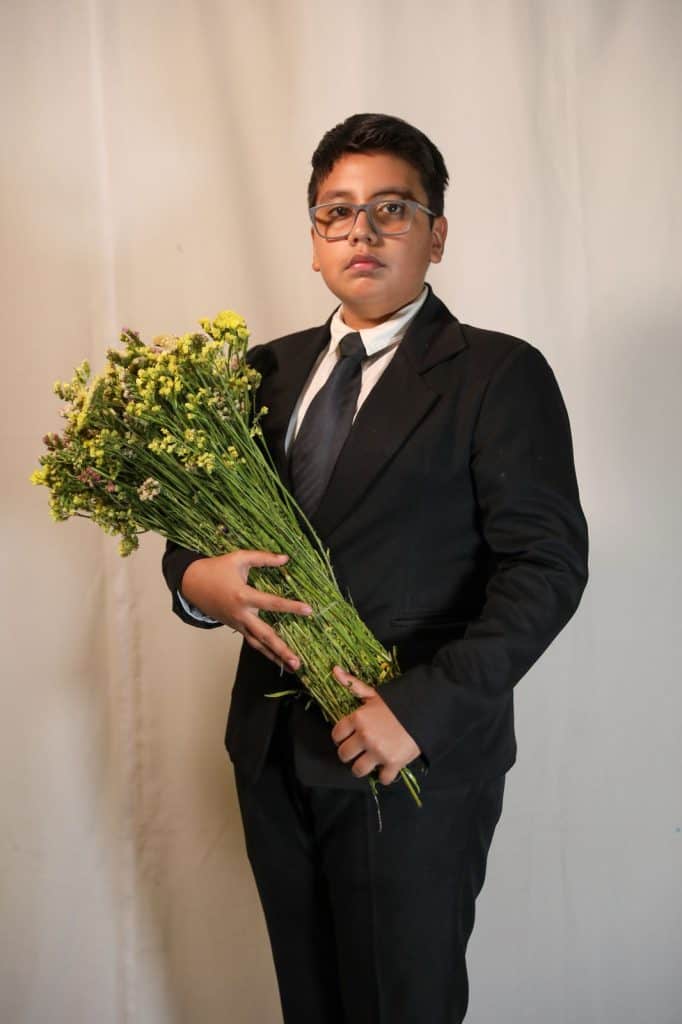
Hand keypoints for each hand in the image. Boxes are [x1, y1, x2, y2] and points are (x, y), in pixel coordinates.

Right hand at [180, 550, 310, 669]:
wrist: (192, 584)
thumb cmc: (216, 568)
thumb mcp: (239, 558)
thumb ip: (263, 558)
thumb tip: (286, 558)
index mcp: (243, 596)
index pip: (271, 603)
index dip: (290, 607)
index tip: (309, 610)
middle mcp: (241, 614)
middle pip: (264, 635)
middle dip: (282, 650)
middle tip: (298, 662)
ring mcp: (237, 624)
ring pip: (258, 644)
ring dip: (275, 657)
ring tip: (293, 667)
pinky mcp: (235, 628)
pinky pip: (252, 641)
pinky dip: (265, 651)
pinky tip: (278, 659)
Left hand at [330, 667, 420, 784]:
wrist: (425, 709)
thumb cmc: (398, 701)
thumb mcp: (374, 693)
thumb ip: (353, 685)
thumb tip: (334, 670)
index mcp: (358, 719)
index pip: (336, 735)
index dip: (340, 737)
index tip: (347, 737)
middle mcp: (365, 736)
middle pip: (344, 755)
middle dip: (350, 754)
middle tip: (358, 751)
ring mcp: (378, 751)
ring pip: (358, 770)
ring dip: (362, 767)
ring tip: (369, 762)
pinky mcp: (393, 763)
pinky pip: (382, 779)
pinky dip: (385, 776)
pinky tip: (387, 767)